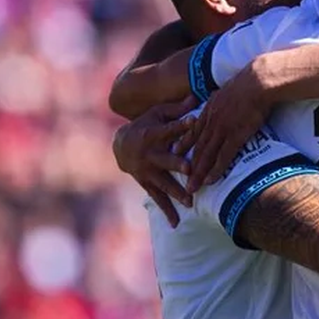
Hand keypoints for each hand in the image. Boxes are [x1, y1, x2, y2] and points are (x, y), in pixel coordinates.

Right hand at [113, 94, 195, 225]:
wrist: (121, 145)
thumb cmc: (147, 124)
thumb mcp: (158, 114)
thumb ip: (177, 109)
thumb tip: (197, 95)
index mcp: (152, 134)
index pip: (168, 128)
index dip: (180, 124)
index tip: (193, 121)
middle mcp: (149, 154)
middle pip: (164, 159)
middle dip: (176, 164)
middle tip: (189, 168)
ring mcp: (147, 171)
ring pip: (163, 182)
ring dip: (176, 192)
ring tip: (190, 202)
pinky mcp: (147, 184)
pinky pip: (158, 198)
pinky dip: (166, 211)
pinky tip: (176, 223)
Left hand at [182, 65, 270, 192]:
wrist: (258, 81)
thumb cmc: (249, 82)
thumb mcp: (228, 88)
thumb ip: (222, 97)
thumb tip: (223, 97)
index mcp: (211, 109)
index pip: (194, 130)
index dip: (185, 142)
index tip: (176, 152)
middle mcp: (212, 122)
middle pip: (198, 147)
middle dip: (188, 165)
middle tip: (182, 179)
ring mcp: (223, 129)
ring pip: (207, 155)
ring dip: (198, 173)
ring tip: (192, 188)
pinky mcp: (236, 136)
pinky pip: (223, 156)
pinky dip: (215, 170)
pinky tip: (210, 180)